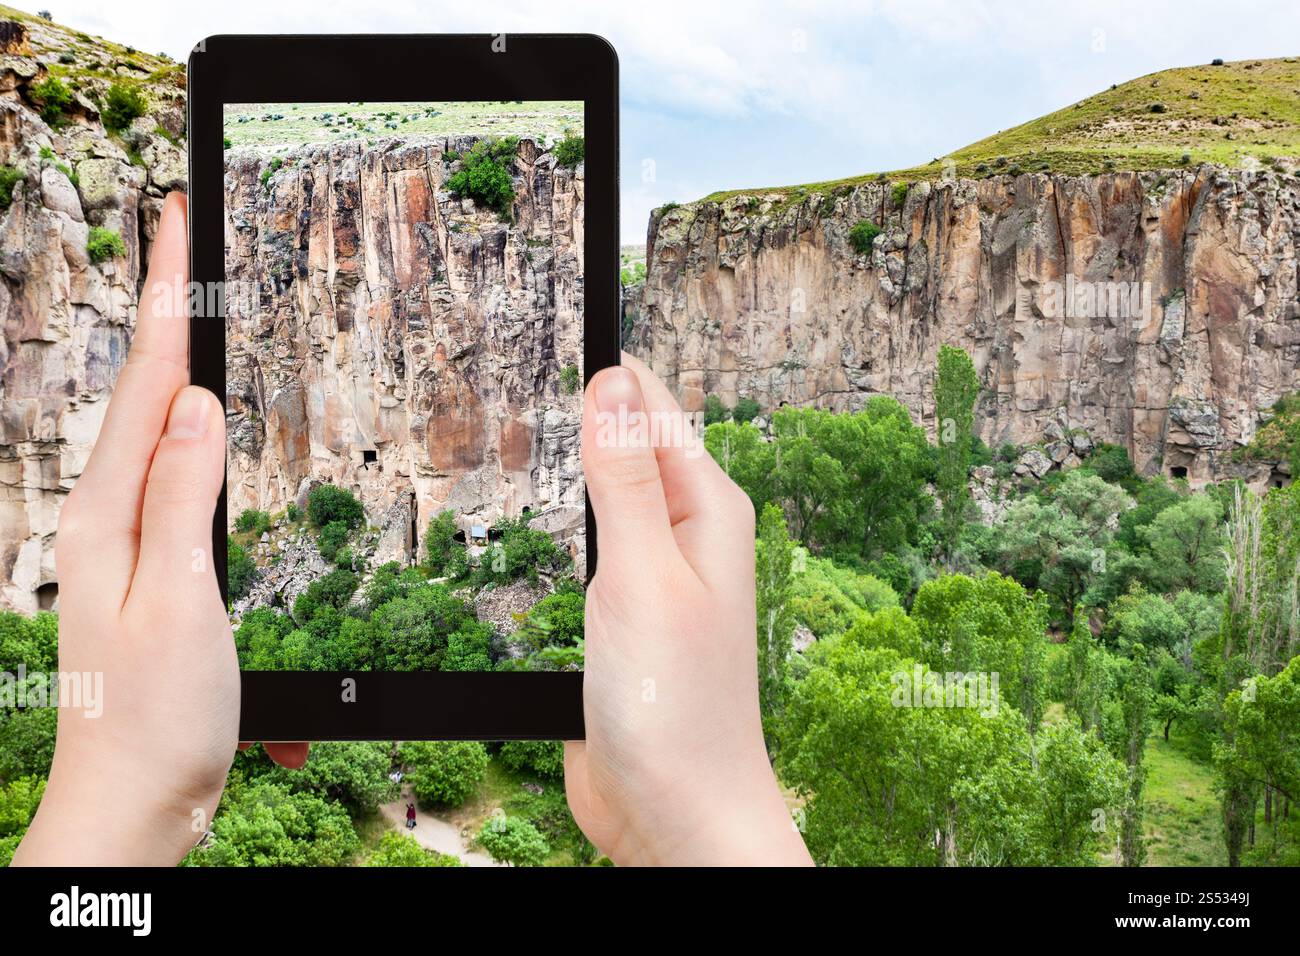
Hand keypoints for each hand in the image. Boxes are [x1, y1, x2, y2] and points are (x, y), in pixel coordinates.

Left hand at [13, 193, 303, 866]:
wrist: (133, 804)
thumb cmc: (158, 716)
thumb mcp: (181, 601)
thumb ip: (184, 498)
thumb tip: (197, 405)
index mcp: (107, 515)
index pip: (144, 383)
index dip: (164, 297)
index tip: (176, 221)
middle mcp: (106, 518)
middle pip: (141, 392)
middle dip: (161, 308)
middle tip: (183, 238)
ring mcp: (126, 544)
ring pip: (154, 431)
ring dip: (172, 361)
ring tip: (190, 305)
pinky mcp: (151, 569)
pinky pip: (172, 480)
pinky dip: (189, 433)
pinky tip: (199, 423)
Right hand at [564, 353, 812, 865]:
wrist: (675, 812)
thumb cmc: (677, 704)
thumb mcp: (641, 575)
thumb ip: (625, 479)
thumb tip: (613, 380)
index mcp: (710, 510)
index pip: (656, 407)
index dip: (610, 363)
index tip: (563, 307)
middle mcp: (688, 535)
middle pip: (631, 445)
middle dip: (586, 407)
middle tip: (523, 356)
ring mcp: (655, 576)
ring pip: (608, 497)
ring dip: (574, 464)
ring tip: (527, 418)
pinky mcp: (624, 617)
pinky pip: (594, 549)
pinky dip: (566, 524)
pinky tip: (541, 517)